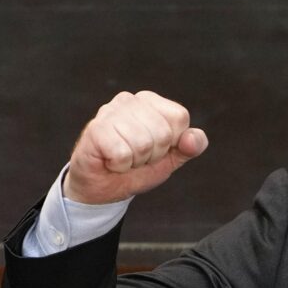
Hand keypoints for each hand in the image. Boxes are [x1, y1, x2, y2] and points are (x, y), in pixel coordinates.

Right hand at [64, 91, 207, 203]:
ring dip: (135, 161)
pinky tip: (111, 161)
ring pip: (143, 144)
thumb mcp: (172, 158)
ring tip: (124, 158)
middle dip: (153, 154)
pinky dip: (120, 165)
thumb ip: (191, 146)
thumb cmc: (137, 168)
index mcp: (151, 102)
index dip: (172, 142)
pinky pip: (122, 153)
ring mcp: (109, 112)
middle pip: (163, 133)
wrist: (104, 187)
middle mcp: (129, 100)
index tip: (156, 149)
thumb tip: (192, 138)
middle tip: (137, 156)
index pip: (179, 117)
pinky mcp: (95, 129)